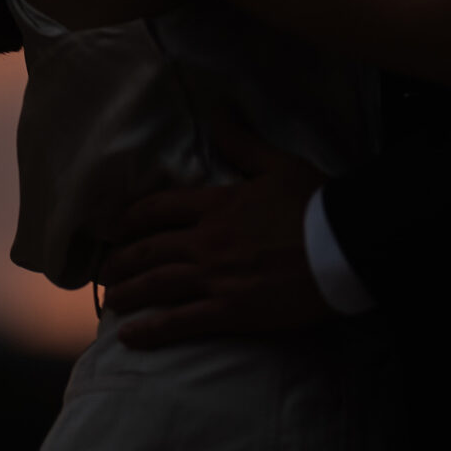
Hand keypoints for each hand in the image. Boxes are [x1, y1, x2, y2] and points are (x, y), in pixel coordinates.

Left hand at [102, 113, 331, 347]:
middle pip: (149, 250)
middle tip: (106, 271)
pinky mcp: (230, 311)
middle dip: (121, 261)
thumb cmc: (316, 204)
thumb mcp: (279, 164)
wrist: (343, 246)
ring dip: (128, 294)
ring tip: (112, 302)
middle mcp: (206, 240)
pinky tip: (130, 336)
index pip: (159, 209)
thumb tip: (219, 114)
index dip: (133, 220)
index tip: (119, 229)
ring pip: (156, 285)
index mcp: (217, 204)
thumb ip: (243, 143)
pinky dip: (150, 330)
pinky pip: (179, 322)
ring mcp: (215, 277)